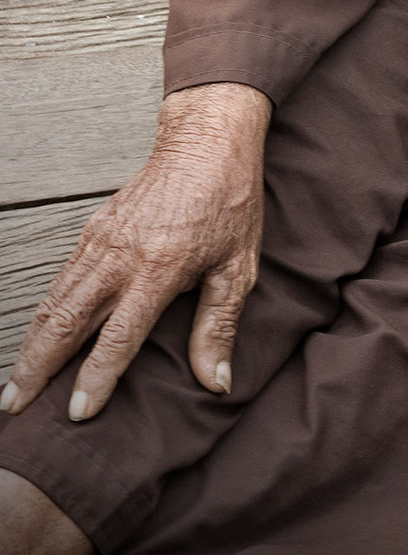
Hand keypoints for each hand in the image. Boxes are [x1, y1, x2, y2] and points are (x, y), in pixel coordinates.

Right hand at [0, 81, 270, 422]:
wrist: (207, 141)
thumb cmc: (229, 202)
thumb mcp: (238, 265)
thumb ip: (219, 326)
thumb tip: (216, 382)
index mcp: (160, 268)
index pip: (119, 336)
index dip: (97, 377)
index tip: (78, 413)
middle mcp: (122, 256)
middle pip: (67, 321)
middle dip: (38, 368)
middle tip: (15, 406)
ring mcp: (102, 240)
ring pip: (55, 300)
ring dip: (32, 344)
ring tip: (15, 383)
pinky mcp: (94, 228)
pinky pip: (62, 278)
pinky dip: (43, 311)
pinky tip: (37, 336)